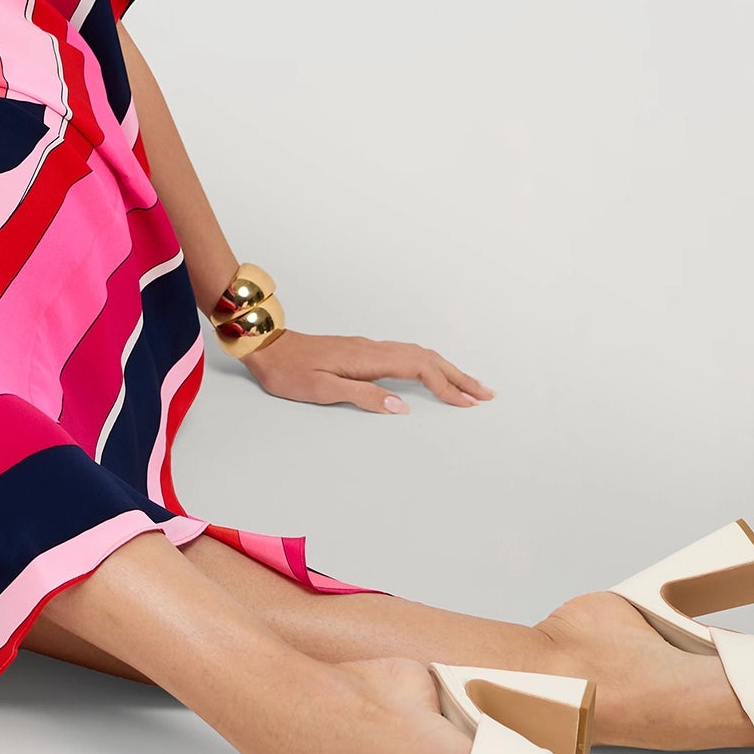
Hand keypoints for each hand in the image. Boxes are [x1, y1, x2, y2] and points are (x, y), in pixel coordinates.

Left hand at [240, 327, 492, 413]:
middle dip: (459, 376)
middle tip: (486, 393)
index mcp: (369, 358)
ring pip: (419, 354)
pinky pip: (406, 354)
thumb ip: (362, 396)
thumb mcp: (322, 390)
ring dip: (447, 369)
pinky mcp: (364, 351)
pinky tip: (433, 373)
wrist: (267, 347)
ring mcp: (370, 347)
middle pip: (427, 358)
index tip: (468, 404)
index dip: (447, 386)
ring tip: (469, 386)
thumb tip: (401, 406)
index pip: (419, 368)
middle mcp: (374, 348)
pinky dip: (428, 364)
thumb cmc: (290, 372)